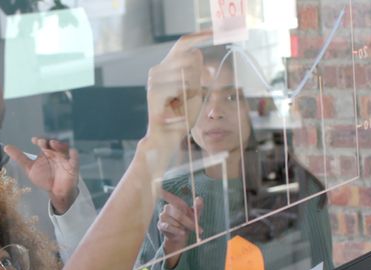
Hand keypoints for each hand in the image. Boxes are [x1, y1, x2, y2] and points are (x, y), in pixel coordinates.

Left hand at [5, 137, 79, 213]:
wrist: (56, 193)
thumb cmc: (45, 178)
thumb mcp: (30, 168)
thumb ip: (19, 157)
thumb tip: (5, 146)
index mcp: (46, 152)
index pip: (43, 142)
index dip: (39, 140)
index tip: (34, 140)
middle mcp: (55, 153)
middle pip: (53, 143)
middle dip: (48, 141)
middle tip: (42, 142)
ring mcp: (64, 159)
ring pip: (64, 148)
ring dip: (59, 145)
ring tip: (53, 144)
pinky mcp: (73, 167)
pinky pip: (75, 159)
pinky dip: (74, 155)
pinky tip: (72, 152)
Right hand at [144, 33, 208, 148]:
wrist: (166, 137)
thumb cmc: (181, 115)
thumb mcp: (194, 90)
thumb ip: (195, 71)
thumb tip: (197, 52)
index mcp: (167, 67)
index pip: (183, 43)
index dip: (200, 35)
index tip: (216, 32)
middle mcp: (157, 69)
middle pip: (191, 57)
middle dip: (197, 76)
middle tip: (188, 96)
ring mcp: (154, 78)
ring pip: (188, 71)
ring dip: (192, 89)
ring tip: (181, 103)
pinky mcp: (155, 89)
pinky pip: (182, 84)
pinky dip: (186, 96)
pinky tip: (178, 105)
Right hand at [159, 190, 202, 268]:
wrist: (180, 237)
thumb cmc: (187, 223)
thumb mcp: (195, 215)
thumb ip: (198, 207)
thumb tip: (199, 198)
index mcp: (175, 203)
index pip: (171, 198)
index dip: (165, 194)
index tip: (159, 190)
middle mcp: (167, 208)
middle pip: (179, 215)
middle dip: (189, 222)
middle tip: (197, 228)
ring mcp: (162, 216)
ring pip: (175, 222)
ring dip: (183, 228)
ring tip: (185, 230)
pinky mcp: (160, 225)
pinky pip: (169, 227)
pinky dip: (177, 231)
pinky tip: (182, 233)